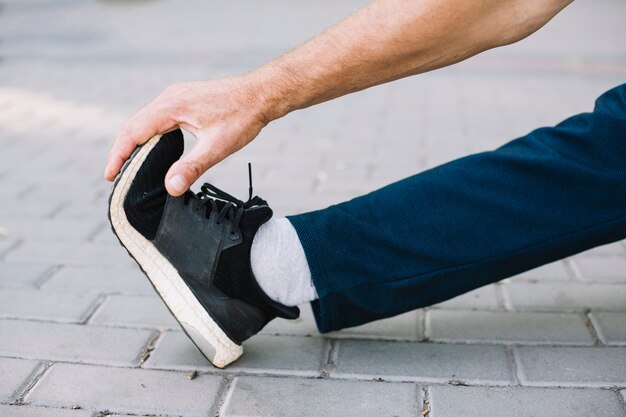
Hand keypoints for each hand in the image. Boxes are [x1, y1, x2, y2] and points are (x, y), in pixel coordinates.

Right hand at [104, 76, 272, 195]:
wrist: (262, 94)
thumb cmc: (243, 117)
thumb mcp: (218, 147)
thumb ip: (192, 167)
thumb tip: (170, 188)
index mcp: (171, 106)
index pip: (133, 132)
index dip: (119, 155)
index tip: (109, 176)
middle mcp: (169, 97)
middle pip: (134, 125)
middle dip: (123, 150)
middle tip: (116, 176)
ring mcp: (177, 96)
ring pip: (146, 120)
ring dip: (135, 141)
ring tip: (130, 165)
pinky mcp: (185, 98)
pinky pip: (158, 116)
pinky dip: (149, 133)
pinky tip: (154, 148)